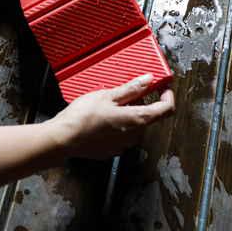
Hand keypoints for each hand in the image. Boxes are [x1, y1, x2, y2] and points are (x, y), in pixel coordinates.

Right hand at [45, 74, 174, 159]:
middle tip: (125, 92)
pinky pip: (122, 134)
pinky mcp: (112, 149)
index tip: (163, 87)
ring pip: (135, 125)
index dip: (168, 96)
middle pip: (149, 116)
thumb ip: (131, 88)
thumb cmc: (83, 116)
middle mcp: (134, 135)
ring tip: (109, 104)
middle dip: (141, 102)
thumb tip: (149, 80)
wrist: (63, 139)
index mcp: (137, 119)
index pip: (166, 110)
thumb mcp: (108, 95)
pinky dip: (118, 124)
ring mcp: (123, 144)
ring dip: (128, 113)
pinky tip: (102, 118)